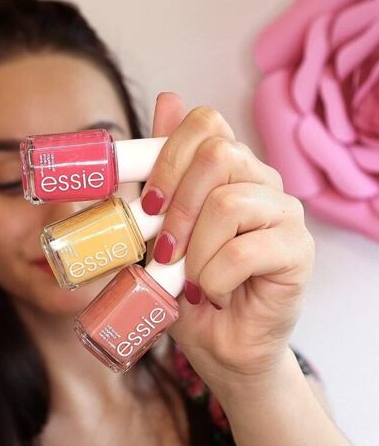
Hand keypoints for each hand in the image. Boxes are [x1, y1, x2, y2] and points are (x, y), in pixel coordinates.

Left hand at [143, 93, 314, 397]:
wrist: (219, 345)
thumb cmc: (186, 288)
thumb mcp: (155, 231)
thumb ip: (157, 176)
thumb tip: (166, 100)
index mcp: (227, 170)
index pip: (205, 123)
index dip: (168, 157)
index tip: (147, 205)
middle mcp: (261, 181)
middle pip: (218, 153)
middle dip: (177, 207)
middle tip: (165, 250)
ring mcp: (284, 214)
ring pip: (228, 203)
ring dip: (194, 251)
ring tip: (190, 279)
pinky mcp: (298, 251)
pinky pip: (246, 250)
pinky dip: (215, 277)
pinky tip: (214, 292)